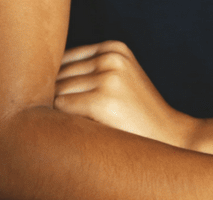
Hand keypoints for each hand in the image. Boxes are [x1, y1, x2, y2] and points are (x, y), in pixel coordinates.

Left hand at [53, 40, 197, 146]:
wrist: (172, 137)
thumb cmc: (139, 114)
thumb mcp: (120, 79)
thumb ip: (88, 71)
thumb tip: (39, 80)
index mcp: (115, 48)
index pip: (63, 61)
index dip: (61, 85)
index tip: (75, 106)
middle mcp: (111, 58)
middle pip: (57, 75)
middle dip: (58, 97)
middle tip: (75, 122)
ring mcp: (108, 78)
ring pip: (56, 91)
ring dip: (58, 110)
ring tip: (78, 127)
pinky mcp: (102, 101)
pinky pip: (61, 108)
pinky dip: (62, 120)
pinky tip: (80, 131)